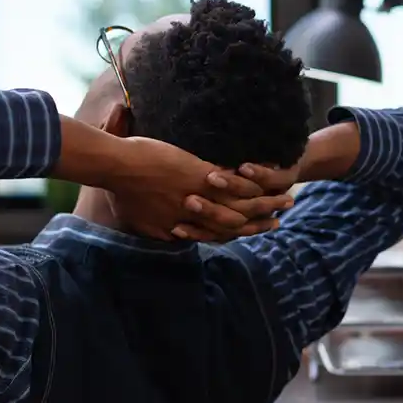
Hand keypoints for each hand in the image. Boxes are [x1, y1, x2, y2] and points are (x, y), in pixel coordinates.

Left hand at [107, 137, 293, 241]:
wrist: (116, 167)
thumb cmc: (118, 189)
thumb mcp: (136, 217)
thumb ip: (155, 225)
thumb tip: (166, 229)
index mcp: (178, 227)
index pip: (212, 235)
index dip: (232, 234)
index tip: (248, 231)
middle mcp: (193, 218)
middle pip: (233, 226)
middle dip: (258, 224)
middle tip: (278, 220)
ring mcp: (200, 198)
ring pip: (241, 208)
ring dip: (266, 204)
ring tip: (286, 200)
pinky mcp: (202, 177)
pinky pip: (236, 186)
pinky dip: (257, 185)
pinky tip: (274, 179)